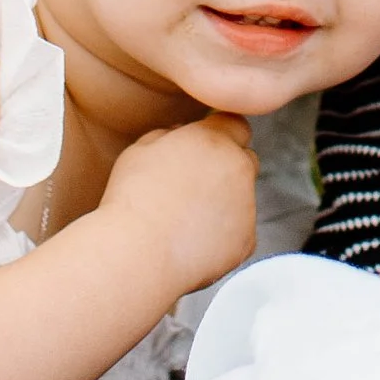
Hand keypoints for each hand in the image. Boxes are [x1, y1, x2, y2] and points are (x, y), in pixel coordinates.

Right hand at [97, 114, 255, 299]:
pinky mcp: (247, 240)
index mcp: (214, 140)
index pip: (235, 125)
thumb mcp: (140, 150)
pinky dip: (223, 237)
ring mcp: (247, 205)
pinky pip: (239, 233)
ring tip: (185, 221)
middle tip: (193, 189)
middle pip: (244, 161)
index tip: (206, 150)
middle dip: (226, 169)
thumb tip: (181, 133)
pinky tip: (193, 243)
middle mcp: (238, 168)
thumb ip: (168, 134)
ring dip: (223, 204)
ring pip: (242, 199)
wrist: (139, 255)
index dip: (221, 136)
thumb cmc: (132, 200)